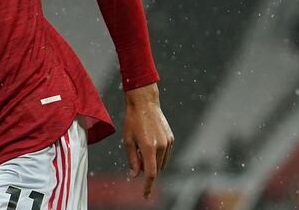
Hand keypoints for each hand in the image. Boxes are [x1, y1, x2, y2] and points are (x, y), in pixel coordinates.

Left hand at [122, 83, 173, 198]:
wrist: (144, 102)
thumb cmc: (132, 120)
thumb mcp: (127, 140)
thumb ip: (132, 159)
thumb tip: (135, 175)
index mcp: (149, 147)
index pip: (151, 173)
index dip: (148, 186)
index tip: (146, 195)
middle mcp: (162, 146)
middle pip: (156, 169)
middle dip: (147, 169)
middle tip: (136, 155)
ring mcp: (168, 142)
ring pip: (162, 163)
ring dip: (153, 163)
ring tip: (141, 147)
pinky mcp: (171, 138)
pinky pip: (165, 154)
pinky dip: (158, 156)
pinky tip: (149, 144)